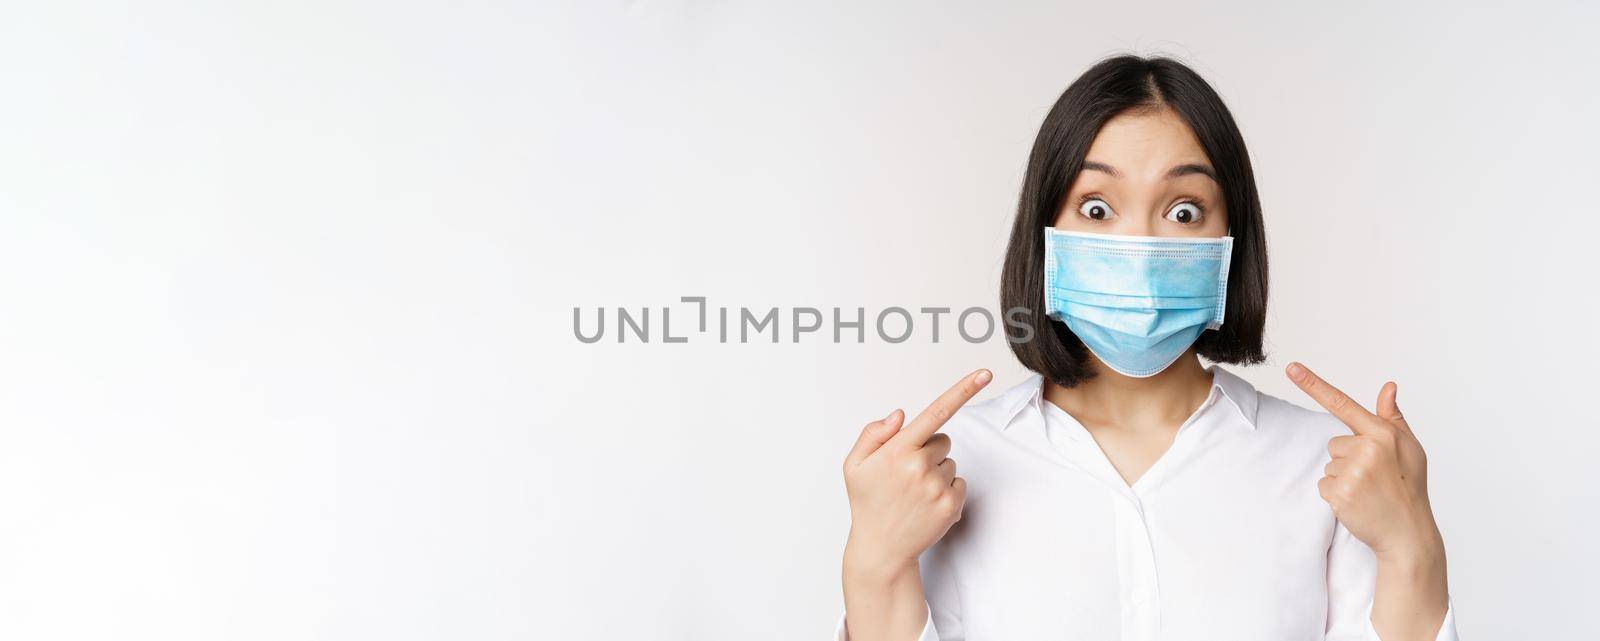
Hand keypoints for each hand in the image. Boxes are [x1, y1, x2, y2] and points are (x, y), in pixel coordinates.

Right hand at [842, 369, 990, 578]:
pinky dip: (946, 490)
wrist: (881, 549)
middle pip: (942, 439)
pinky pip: (959, 482)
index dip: (962, 390)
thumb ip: (873, 433)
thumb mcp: (854, 464)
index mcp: (897, 450)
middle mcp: (920, 466)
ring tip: (914, 492)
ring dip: (936, 471)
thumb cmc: (867, 502)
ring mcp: (937, 487)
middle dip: (928, 449)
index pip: (935, 412)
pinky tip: (926, 504)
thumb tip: (900, 415)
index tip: (985, 373)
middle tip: (906, 473)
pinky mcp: (951, 505)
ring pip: (950, 462)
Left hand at [1285, 362, 1441, 559]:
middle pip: (1334, 443)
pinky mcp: (1340, 492)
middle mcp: (1368, 448)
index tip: (1291, 367)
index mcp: (1383, 433)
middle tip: (1374, 477)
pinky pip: (1324, 484)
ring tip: (1368, 490)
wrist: (1408, 532)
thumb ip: (1393, 417)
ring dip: (1343, 477)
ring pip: (1329, 464)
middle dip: (1349, 458)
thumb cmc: (1410, 487)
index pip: (1342, 404)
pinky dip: (1336, 494)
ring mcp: (1353, 471)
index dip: (1313, 384)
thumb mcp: (1409, 448)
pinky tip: (1358, 502)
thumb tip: (1388, 386)